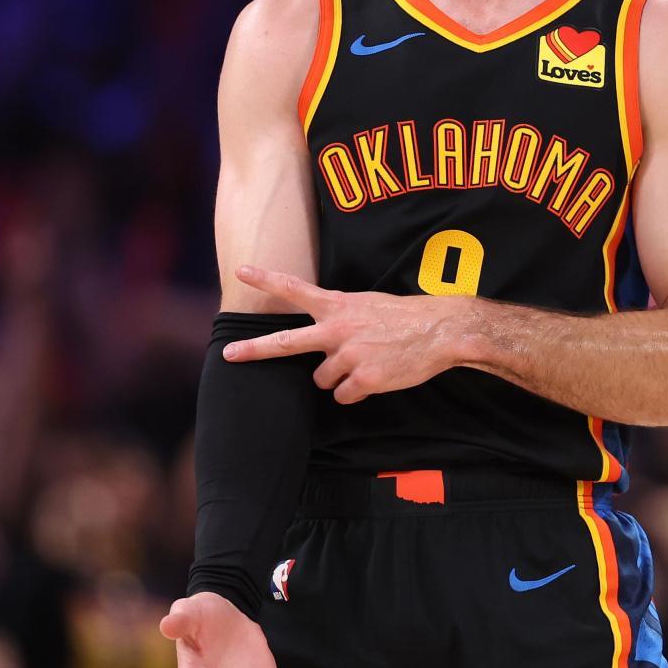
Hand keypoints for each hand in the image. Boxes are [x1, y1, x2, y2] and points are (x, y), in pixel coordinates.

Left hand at [221, 266, 477, 403]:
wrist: (440, 331)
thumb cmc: (404, 317)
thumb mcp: (367, 304)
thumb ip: (339, 317)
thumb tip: (320, 342)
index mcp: (338, 306)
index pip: (295, 290)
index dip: (267, 279)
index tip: (241, 271)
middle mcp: (337, 329)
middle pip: (286, 343)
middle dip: (254, 350)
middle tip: (228, 355)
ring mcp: (349, 356)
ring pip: (322, 380)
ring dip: (337, 377)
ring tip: (366, 362)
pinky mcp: (364, 380)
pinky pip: (344, 396)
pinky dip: (356, 392)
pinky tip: (376, 377)